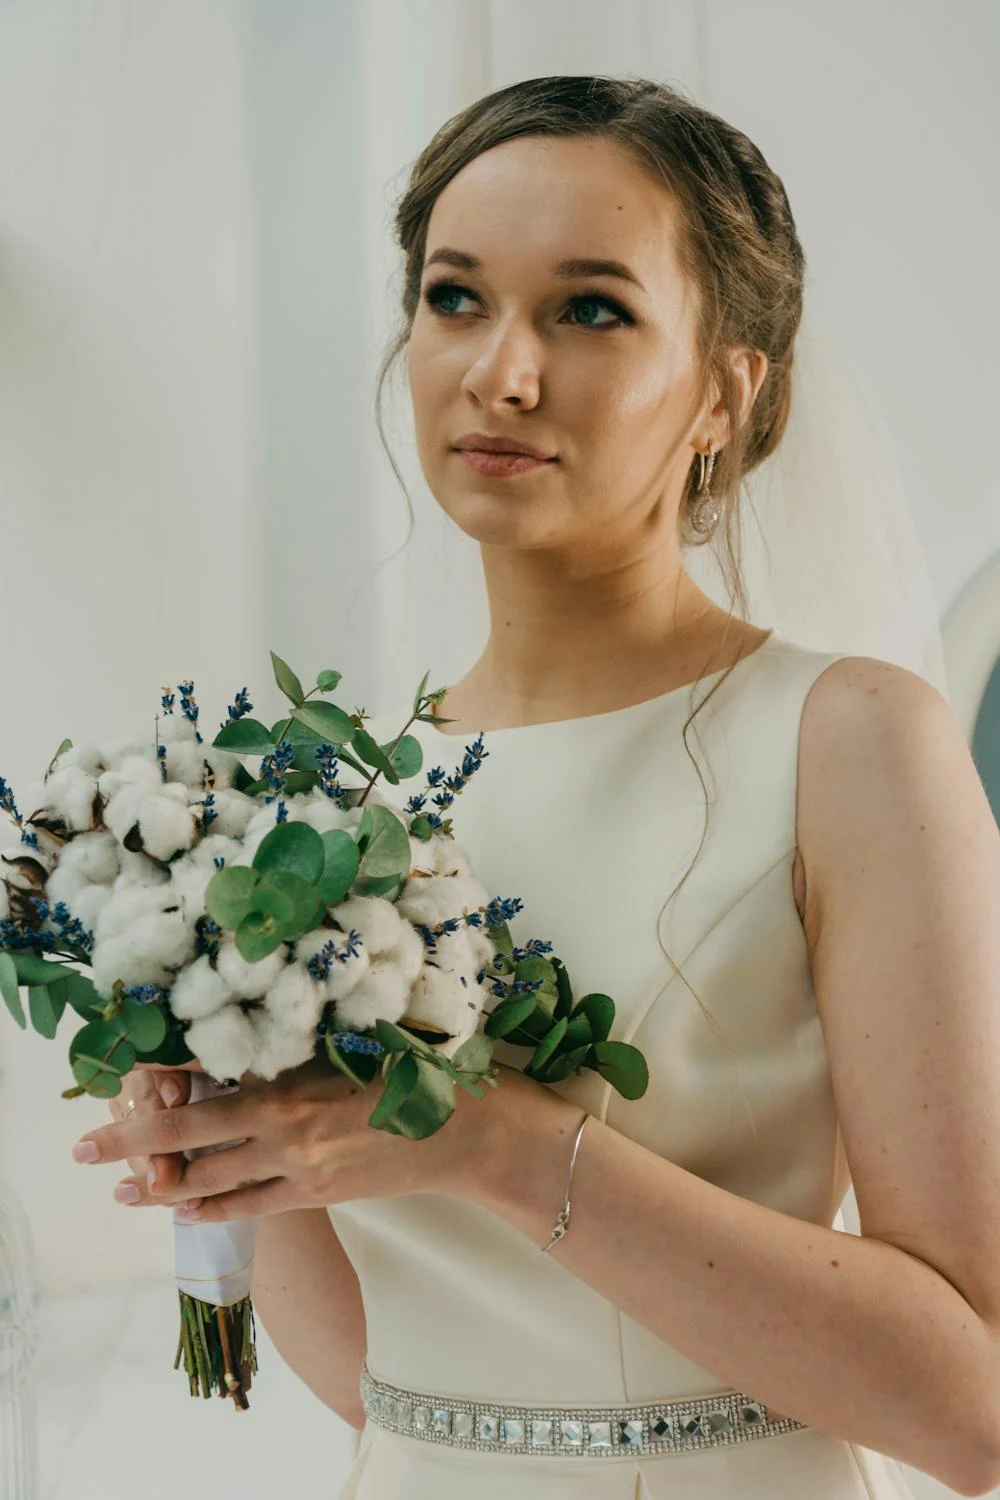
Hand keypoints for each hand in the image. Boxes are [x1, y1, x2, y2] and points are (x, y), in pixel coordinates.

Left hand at [73, 1055, 552, 1221]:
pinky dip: (210, 1208)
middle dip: (131, 1137)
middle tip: (83, 1145)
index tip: (122, 1068)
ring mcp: (301, 1165)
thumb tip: (244, 1035)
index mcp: (297, 1072)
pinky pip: (249, 1206)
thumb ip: (299, 1041)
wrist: (474, 1130)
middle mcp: (289, 1121)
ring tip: (116, 1185)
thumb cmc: (423, 1068)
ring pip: (211, 1176)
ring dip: (158, 1183)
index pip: (208, 1073)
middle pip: (191, 1133)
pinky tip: (179, 1209)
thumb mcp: (359, 1036)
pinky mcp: (319, 1193)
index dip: (159, 1075)